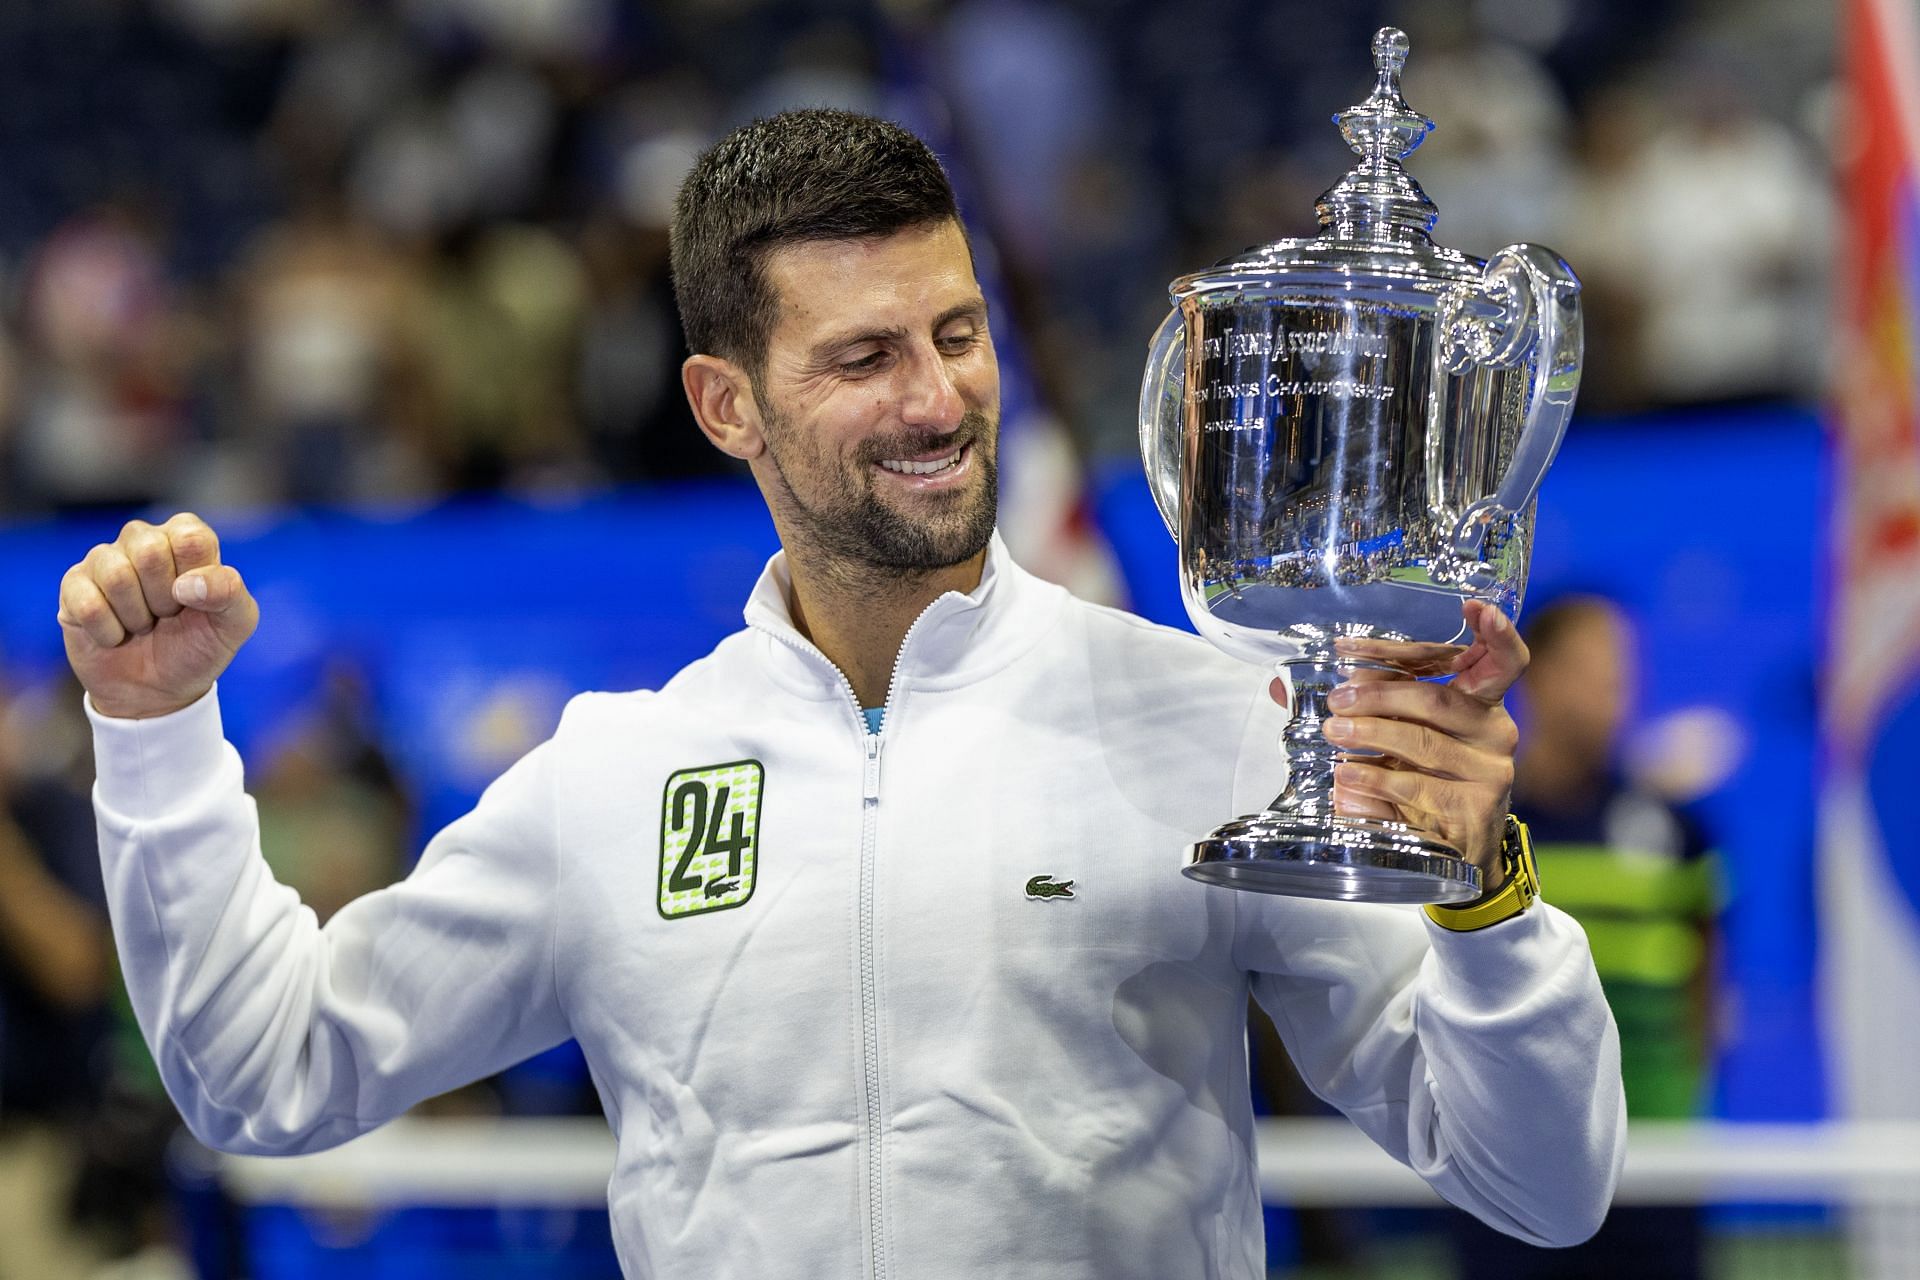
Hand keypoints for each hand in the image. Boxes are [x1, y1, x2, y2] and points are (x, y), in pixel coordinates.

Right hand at [57, 514, 258, 719]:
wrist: (158, 691)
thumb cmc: (199, 647)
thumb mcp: (235, 623)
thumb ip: (229, 592)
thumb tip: (188, 585)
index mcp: (186, 538)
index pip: (190, 537)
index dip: (195, 579)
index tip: (195, 601)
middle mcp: (143, 540)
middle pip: (149, 551)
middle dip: (164, 599)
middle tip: (167, 615)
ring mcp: (104, 560)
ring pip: (116, 575)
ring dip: (136, 616)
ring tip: (143, 624)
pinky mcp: (73, 586)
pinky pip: (87, 604)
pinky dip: (109, 631)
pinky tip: (115, 635)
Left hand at [1267, 601, 1527, 886]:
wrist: (1458, 849)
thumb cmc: (1424, 777)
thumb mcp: (1395, 734)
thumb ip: (1358, 704)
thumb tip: (1281, 688)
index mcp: (1483, 704)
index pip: (1503, 661)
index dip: (1496, 632)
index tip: (1474, 606)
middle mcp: (1495, 733)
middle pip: (1438, 701)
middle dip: (1381, 694)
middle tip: (1337, 699)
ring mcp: (1489, 775)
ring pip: (1424, 744)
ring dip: (1371, 735)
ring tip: (1333, 733)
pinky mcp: (1473, 812)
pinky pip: (1417, 790)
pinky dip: (1375, 782)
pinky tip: (1346, 778)